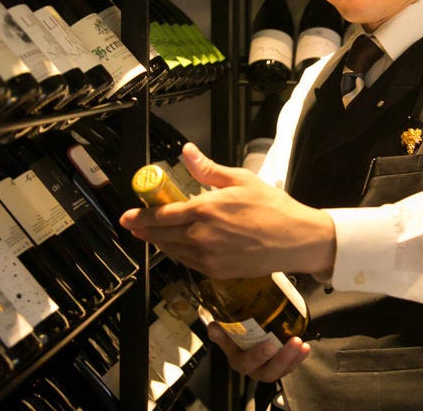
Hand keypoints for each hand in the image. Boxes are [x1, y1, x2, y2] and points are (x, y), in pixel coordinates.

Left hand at [119, 143, 335, 278]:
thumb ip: (208, 169)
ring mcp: (207, 256)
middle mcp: (201, 235)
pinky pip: (187, 262)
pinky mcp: (216, 271)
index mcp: (205, 209)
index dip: (141, 216)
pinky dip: (177, 254)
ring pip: (172, 250)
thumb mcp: (241, 179)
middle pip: (161, 235)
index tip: (127, 215)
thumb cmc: (272, 207)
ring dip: (158, 242)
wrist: (294, 239)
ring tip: (150, 236)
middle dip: (144, 230)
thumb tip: (187, 152)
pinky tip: (176, 247)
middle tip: (133, 225)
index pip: (162, 214)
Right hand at [206, 322, 310, 381]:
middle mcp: (254, 369)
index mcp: (239, 361)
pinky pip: (290, 366)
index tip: (270, 344)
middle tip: (293, 342)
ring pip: (281, 370)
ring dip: (293, 358)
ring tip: (302, 344)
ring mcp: (268, 368)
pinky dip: (298, 357)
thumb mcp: (225, 334)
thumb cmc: (235, 336)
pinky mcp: (280, 365)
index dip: (258, 355)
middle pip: (268, 371)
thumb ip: (220, 332)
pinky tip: (305, 348)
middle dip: (282, 358)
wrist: (246, 337)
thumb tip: (213, 326)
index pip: (246, 363)